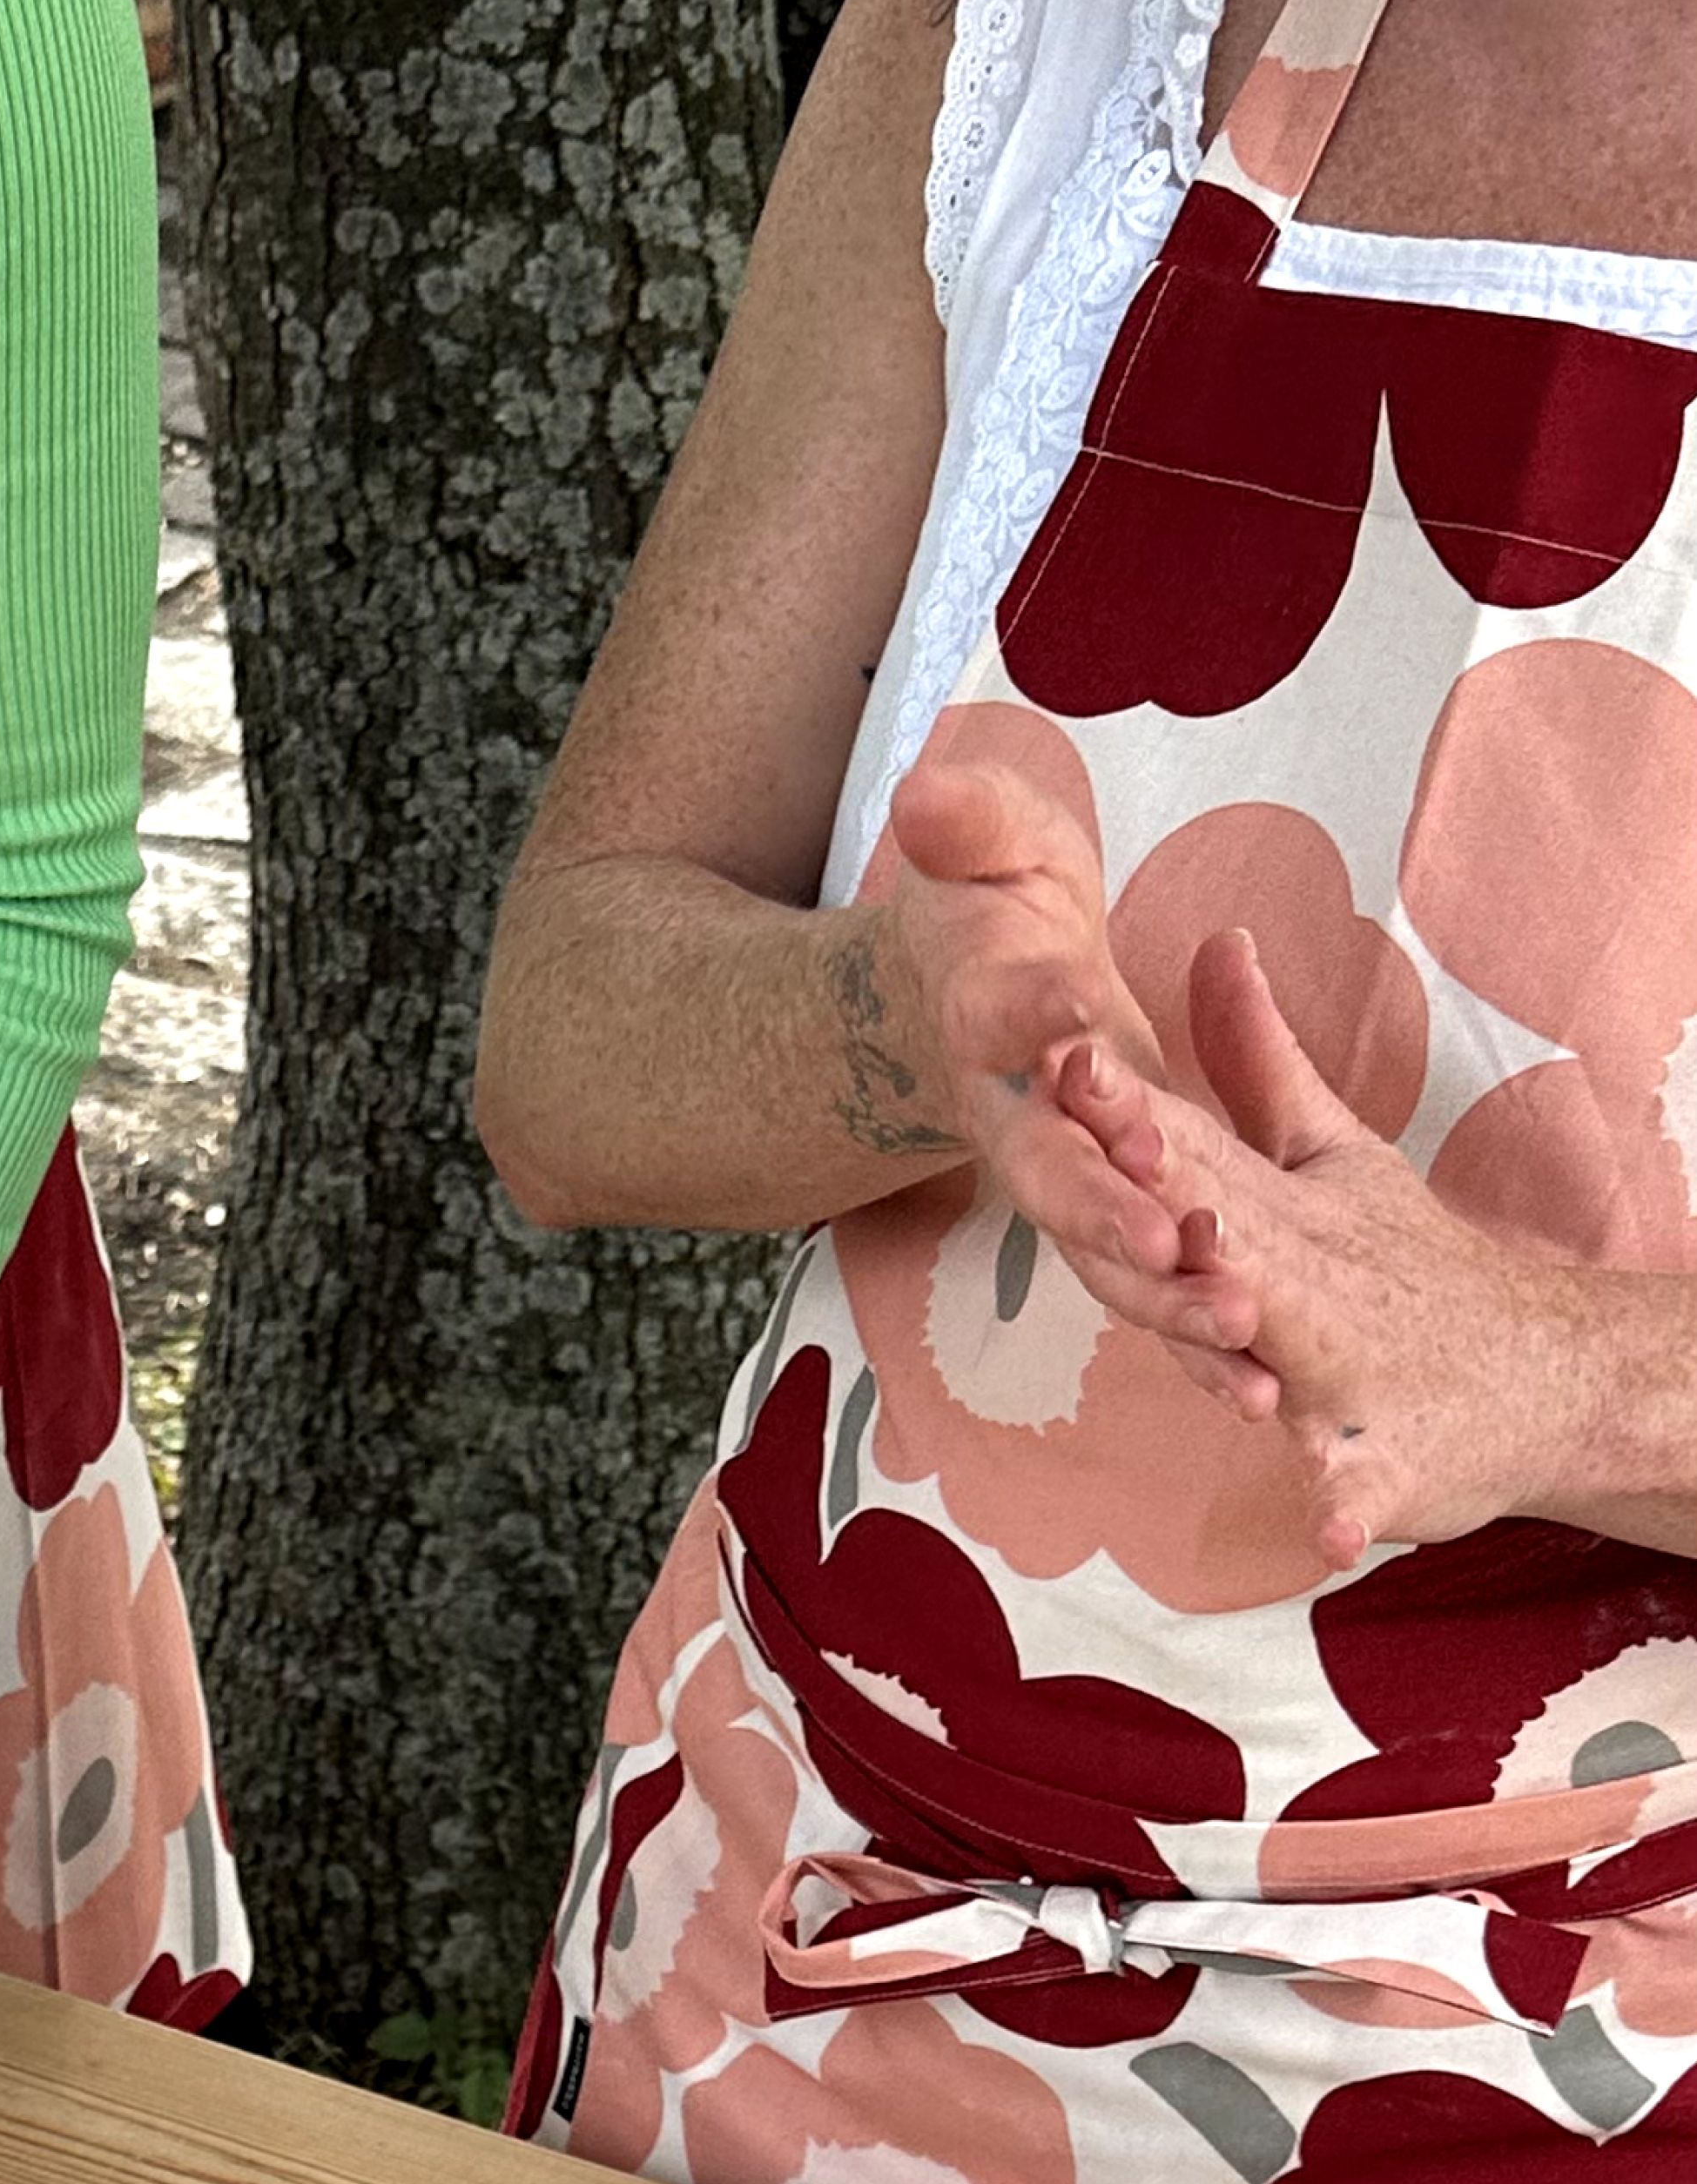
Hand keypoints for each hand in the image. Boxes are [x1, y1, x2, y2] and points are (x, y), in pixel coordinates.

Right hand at [866, 752, 1224, 1322]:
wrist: (967, 1001)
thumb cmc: (990, 914)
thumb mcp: (990, 844)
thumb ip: (967, 822)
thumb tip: (924, 787)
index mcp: (985, 1022)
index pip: (1003, 1018)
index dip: (1034, 1019)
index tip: (1074, 1021)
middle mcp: (1015, 1121)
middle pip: (1050, 1176)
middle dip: (1101, 1210)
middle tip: (1158, 1238)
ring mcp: (1060, 1186)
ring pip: (1102, 1259)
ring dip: (1163, 1301)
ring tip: (1235, 1331)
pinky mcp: (1107, 1226)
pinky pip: (1150, 1298)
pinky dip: (1195, 1349)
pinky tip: (1259, 1395)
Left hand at [1050, 928, 1609, 1567]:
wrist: (1536, 1372)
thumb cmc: (1404, 1269)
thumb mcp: (1327, 1155)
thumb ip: (1261, 1060)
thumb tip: (1218, 939)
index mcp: (1281, 1211)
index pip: (1191, 1148)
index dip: (1129, 1104)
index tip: (1066, 1051)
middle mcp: (1312, 1273)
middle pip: (1227, 1223)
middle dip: (1172, 1187)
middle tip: (1113, 1140)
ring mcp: (1349, 1366)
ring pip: (1295, 1343)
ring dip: (1255, 1330)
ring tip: (1231, 1309)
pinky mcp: (1386, 1456)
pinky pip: (1365, 1485)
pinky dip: (1351, 1506)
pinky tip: (1334, 1536)